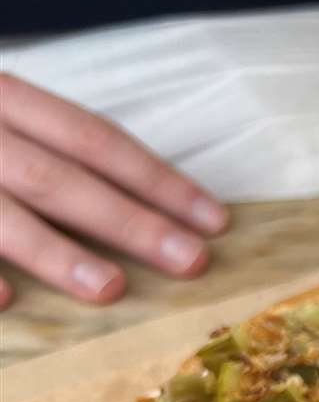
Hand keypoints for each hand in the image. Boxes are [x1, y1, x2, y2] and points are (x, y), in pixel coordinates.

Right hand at [0, 73, 226, 309]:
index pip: (93, 138)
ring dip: (53, 249)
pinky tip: (9, 302)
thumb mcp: (7, 124)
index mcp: (4, 99)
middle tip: (190, 261)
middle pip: (57, 174)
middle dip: (127, 219)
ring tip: (109, 287)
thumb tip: (151, 214)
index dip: (157, 179)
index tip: (215, 221)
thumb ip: (56, 155)